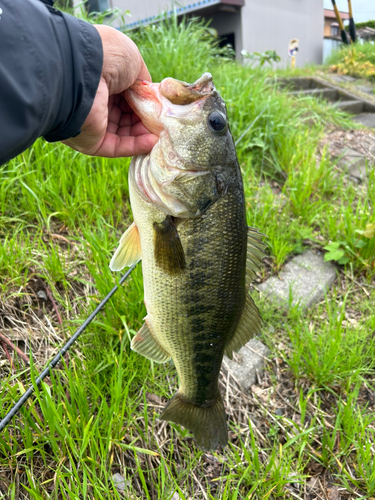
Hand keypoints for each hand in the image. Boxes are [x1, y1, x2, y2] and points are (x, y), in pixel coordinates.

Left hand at [63, 25, 157, 156]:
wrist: (81, 70)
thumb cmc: (107, 57)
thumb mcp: (133, 61)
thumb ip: (143, 81)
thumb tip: (151, 96)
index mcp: (104, 81)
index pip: (129, 97)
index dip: (146, 103)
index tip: (161, 108)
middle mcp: (97, 102)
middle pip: (128, 117)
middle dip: (147, 121)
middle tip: (165, 123)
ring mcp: (94, 123)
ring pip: (125, 134)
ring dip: (145, 134)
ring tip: (162, 133)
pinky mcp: (92, 142)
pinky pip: (118, 146)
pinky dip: (136, 145)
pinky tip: (152, 141)